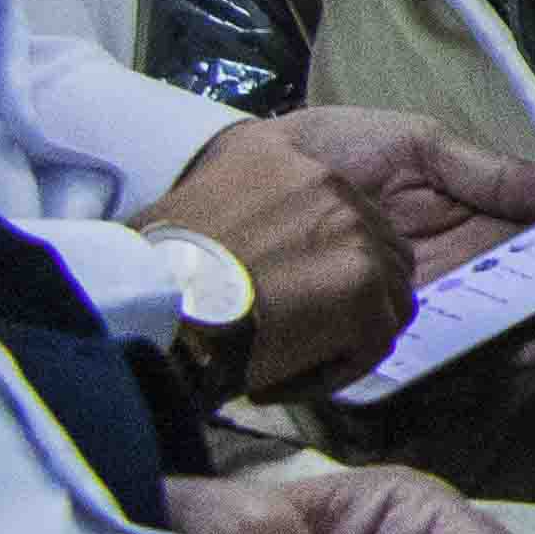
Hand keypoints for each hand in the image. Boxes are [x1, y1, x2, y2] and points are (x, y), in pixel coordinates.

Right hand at [126, 121, 408, 400]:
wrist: (150, 302)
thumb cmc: (153, 267)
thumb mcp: (188, 202)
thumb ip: (231, 206)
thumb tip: (237, 239)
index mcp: (285, 158)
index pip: (335, 207)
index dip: (317, 255)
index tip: (278, 284)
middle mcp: (332, 185)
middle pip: (373, 247)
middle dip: (344, 293)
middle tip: (290, 327)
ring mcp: (357, 234)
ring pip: (384, 295)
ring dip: (343, 332)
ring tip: (284, 356)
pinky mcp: (366, 286)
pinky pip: (375, 340)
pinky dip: (335, 367)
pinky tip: (285, 375)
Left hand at [266, 108, 534, 365]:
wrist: (238, 196)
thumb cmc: (321, 157)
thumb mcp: (414, 144)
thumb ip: (492, 170)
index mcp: (472, 215)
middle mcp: (459, 267)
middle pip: (531, 293)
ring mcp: (425, 307)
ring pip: (499, 329)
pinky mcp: (385, 341)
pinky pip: (444, 358)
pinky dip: (484, 360)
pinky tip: (509, 350)